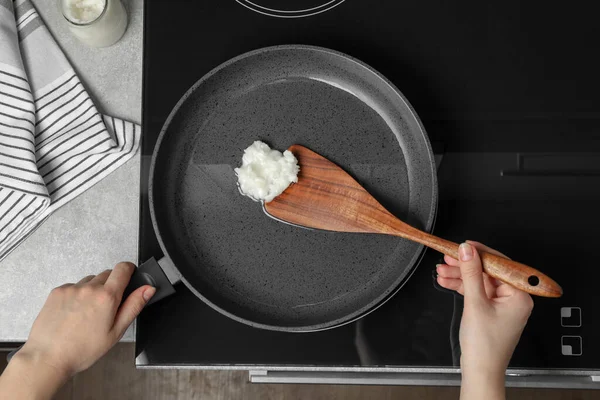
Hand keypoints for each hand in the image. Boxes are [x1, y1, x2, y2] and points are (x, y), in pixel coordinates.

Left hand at [20, 262, 154, 377]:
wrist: (48, 357)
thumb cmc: (81, 350)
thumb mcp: (116, 332)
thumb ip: (134, 306)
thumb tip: (148, 289)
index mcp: (107, 297)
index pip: (123, 268)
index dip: (129, 269)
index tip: (130, 275)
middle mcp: (89, 288)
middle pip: (107, 274)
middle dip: (111, 286)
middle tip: (107, 308)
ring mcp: (71, 288)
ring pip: (90, 281)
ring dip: (93, 290)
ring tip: (87, 313)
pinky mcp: (57, 292)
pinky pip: (74, 286)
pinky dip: (77, 295)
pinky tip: (74, 313)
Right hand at [436, 241, 532, 398]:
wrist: (480, 370)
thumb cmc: (485, 346)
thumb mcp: (475, 303)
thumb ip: (471, 273)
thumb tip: (467, 250)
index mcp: (520, 295)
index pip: (500, 265)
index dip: (480, 253)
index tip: (464, 245)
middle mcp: (514, 298)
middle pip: (488, 271)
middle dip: (465, 266)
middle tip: (448, 257)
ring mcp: (502, 304)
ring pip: (479, 281)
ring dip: (460, 276)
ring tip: (442, 270)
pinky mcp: (490, 310)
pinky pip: (476, 291)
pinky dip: (461, 286)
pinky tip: (447, 281)